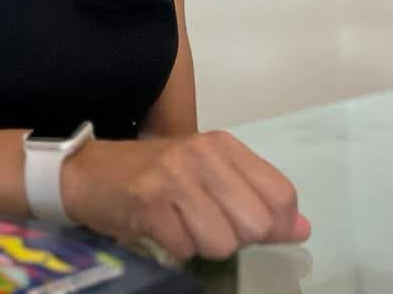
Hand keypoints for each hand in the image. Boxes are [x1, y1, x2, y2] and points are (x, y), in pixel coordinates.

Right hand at [61, 130, 310, 261]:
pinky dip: (175, 248)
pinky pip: (185, 249)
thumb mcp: (209, 175)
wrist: (89, 173)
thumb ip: (256, 197)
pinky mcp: (149, 202)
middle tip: (205, 222)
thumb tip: (302, 227)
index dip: (274, 225)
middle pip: (256, 224)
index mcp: (222, 144)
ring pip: (222, 242)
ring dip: (202, 245)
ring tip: (180, 223)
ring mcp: (174, 176)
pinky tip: (159, 227)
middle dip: (236, 238)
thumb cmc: (154, 175)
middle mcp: (202, 153)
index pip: (281, 195)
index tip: (246, 225)